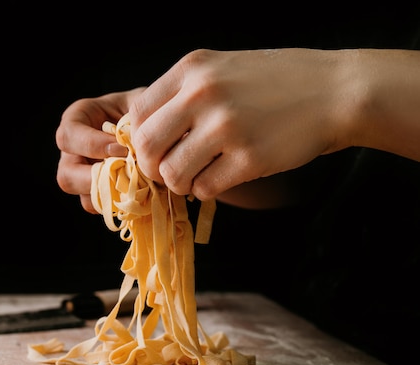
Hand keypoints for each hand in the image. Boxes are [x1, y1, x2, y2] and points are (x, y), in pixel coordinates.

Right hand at [55, 89, 144, 212]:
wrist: (162, 127)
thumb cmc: (147, 107)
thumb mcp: (142, 103)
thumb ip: (137, 117)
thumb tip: (137, 146)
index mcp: (78, 120)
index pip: (68, 136)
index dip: (92, 145)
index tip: (122, 149)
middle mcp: (75, 152)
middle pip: (67, 175)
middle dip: (96, 180)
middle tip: (127, 175)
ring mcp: (87, 178)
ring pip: (86, 199)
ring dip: (114, 196)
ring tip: (140, 184)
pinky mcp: (104, 194)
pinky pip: (107, 209)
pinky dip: (126, 204)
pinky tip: (146, 192)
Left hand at [128, 48, 352, 200]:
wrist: (334, 91)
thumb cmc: (275, 82)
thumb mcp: (222, 69)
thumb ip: (182, 94)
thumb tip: (143, 134)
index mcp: (192, 69)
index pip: (137, 114)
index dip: (139, 139)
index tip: (155, 149)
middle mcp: (203, 94)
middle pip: (146, 146)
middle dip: (151, 167)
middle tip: (168, 171)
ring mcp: (227, 127)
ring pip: (172, 173)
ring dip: (180, 183)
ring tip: (196, 176)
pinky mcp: (250, 158)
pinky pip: (205, 188)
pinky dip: (207, 190)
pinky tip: (221, 177)